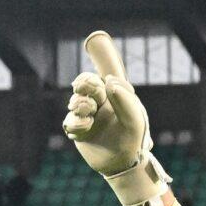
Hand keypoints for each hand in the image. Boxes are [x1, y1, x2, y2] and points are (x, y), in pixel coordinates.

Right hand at [63, 33, 165, 205]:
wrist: (124, 164)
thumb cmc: (134, 140)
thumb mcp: (136, 120)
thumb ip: (125, 100)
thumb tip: (108, 82)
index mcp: (115, 95)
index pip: (105, 72)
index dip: (100, 54)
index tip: (94, 40)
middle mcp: (100, 102)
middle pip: (85, 83)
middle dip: (84, 83)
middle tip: (84, 87)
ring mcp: (88, 116)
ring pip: (75, 101)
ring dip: (80, 104)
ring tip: (89, 112)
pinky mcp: (79, 131)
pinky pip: (69, 121)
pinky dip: (76, 122)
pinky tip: (86, 126)